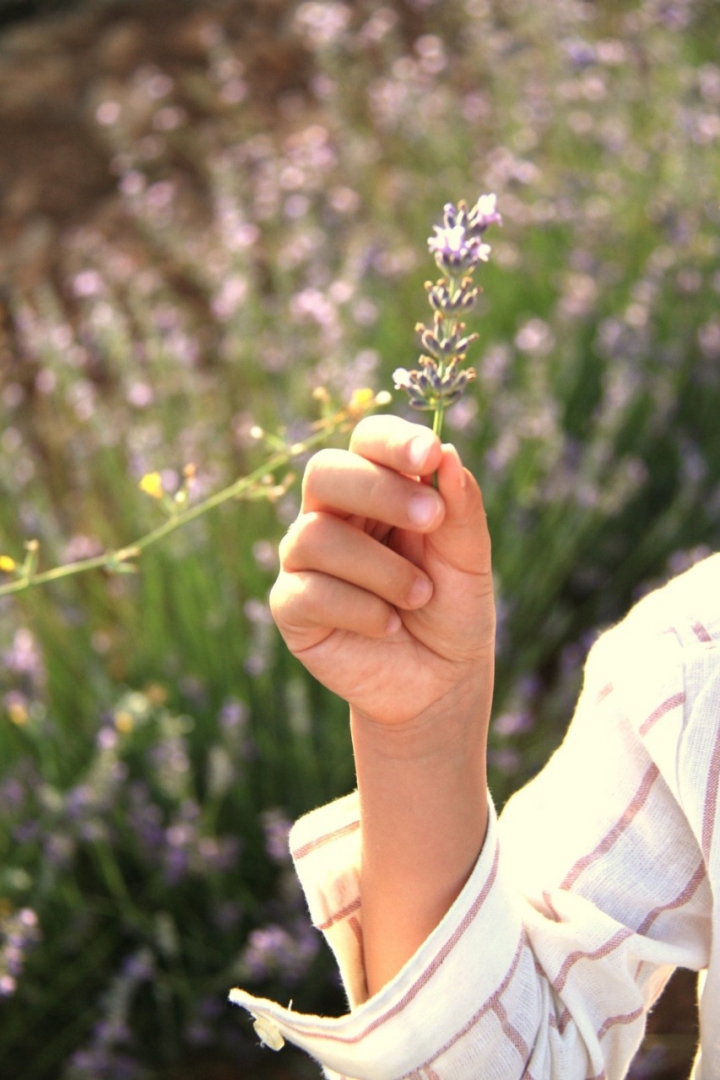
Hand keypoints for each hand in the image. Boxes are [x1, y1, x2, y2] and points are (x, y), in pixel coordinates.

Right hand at [270, 414, 494, 730]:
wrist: (438, 683)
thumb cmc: (452, 610)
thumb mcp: (469, 560)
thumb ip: (461, 508)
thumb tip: (447, 453)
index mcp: (377, 489)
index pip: (367, 441)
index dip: (392, 440)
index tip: (430, 453)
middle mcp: (332, 515)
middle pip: (324, 472)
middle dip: (379, 491)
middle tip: (431, 520)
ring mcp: (305, 560)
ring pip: (315, 535)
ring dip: (381, 568)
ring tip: (420, 595)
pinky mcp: (291, 606)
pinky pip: (309, 591)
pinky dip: (361, 608)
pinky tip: (389, 625)